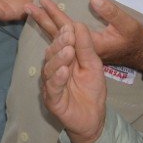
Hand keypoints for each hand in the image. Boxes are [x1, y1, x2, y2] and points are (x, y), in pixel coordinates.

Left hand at [25, 0, 142, 72]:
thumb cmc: (136, 40)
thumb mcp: (128, 25)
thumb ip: (112, 12)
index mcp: (90, 45)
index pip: (67, 28)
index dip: (54, 14)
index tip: (42, 1)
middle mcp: (82, 50)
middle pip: (58, 33)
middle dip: (42, 18)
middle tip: (26, 6)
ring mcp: (83, 51)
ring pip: (60, 37)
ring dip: (46, 23)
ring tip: (33, 12)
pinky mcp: (85, 49)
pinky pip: (65, 40)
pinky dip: (56, 29)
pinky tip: (48, 24)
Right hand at [41, 21, 106, 142]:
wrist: (93, 118)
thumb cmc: (92, 90)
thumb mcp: (93, 65)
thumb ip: (86, 47)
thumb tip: (78, 24)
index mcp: (63, 58)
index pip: (57, 41)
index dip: (59, 31)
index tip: (67, 24)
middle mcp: (53, 69)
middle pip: (51, 52)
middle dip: (59, 43)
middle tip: (68, 35)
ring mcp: (51, 84)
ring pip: (49, 68)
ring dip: (58, 58)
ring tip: (68, 51)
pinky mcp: (52, 99)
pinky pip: (52, 87)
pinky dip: (57, 78)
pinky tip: (64, 71)